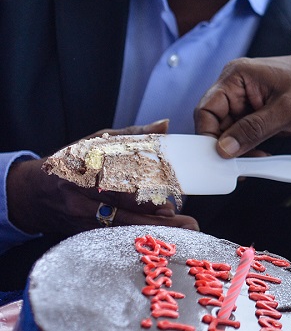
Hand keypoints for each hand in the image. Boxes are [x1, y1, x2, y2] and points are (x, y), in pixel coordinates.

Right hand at [7, 122, 198, 235]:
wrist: (31, 194)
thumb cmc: (70, 163)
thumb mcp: (97, 142)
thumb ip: (134, 135)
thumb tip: (166, 124)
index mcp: (85, 168)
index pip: (119, 181)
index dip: (146, 193)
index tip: (170, 200)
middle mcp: (81, 196)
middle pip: (123, 210)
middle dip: (157, 218)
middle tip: (188, 223)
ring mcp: (80, 218)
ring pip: (120, 227)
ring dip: (152, 230)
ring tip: (182, 231)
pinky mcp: (81, 233)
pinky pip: (112, 237)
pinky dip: (137, 236)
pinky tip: (159, 236)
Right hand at [194, 48, 290, 157]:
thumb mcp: (287, 108)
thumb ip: (254, 129)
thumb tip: (223, 149)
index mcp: (237, 78)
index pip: (207, 109)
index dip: (207, 135)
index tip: (216, 157)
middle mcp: (238, 90)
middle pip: (215, 124)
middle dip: (222, 146)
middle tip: (234, 167)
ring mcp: (249, 105)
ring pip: (229, 134)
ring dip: (236, 151)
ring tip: (250, 164)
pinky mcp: (261, 118)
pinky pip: (245, 138)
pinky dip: (248, 150)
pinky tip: (258, 159)